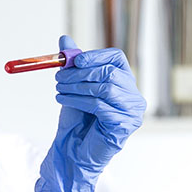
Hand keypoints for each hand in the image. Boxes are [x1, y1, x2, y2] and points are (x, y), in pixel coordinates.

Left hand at [35, 35, 145, 191]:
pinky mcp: (125, 126)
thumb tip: (64, 39)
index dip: (95, 56)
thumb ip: (72, 64)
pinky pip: (101, 106)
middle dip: (81, 73)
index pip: (117, 59)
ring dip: (77, 86)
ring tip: (59, 90)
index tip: (74, 60)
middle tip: (58, 77)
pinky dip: (78, 100)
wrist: (74, 152)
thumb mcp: (73, 87)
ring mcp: (132, 112)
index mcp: (124, 83)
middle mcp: (133, 96)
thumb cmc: (77, 120)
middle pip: (111, 72)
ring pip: (105, 88)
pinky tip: (63, 100)